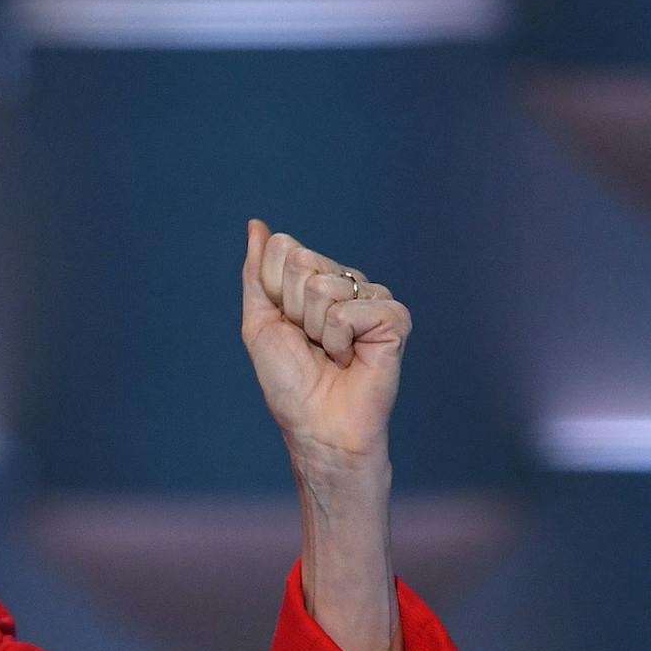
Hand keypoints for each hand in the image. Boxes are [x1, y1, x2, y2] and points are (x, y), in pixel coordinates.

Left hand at [240, 219, 410, 471]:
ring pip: (323, 285)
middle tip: (308, 343)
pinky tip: (351, 357)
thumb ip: (257, 274)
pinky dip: (339, 339)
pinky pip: (348, 309)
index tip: (285, 326)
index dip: (273, 293)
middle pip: (300, 261)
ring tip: (330, 354)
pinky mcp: (393, 318)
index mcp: (314, 279)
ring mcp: (371, 298)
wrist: (316, 424)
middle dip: (292, 310)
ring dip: (315, 329)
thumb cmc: (290, 383)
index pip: (282, 249)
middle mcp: (345, 283)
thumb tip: (256, 225)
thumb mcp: (259, 323)